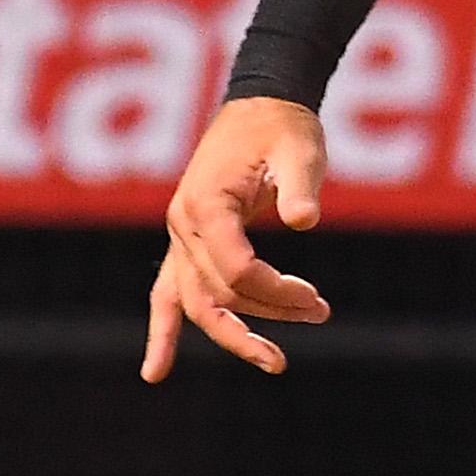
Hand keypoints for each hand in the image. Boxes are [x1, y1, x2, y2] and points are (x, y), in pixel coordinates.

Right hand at [141, 98, 330, 381]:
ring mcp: (180, 235)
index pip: (235, 268)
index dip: (276, 291)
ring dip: (236, 331)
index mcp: (206, 204)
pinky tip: (156, 372)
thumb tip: (305, 219)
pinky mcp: (187, 241)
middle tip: (319, 315)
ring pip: (196, 301)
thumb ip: (300, 183)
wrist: (262, 103)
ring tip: (276, 361)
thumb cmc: (284, 127)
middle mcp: (183, 224)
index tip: (315, 298)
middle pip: (217, 292)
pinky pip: (168, 294)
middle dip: (267, 314)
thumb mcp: (300, 149)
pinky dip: (163, 331)